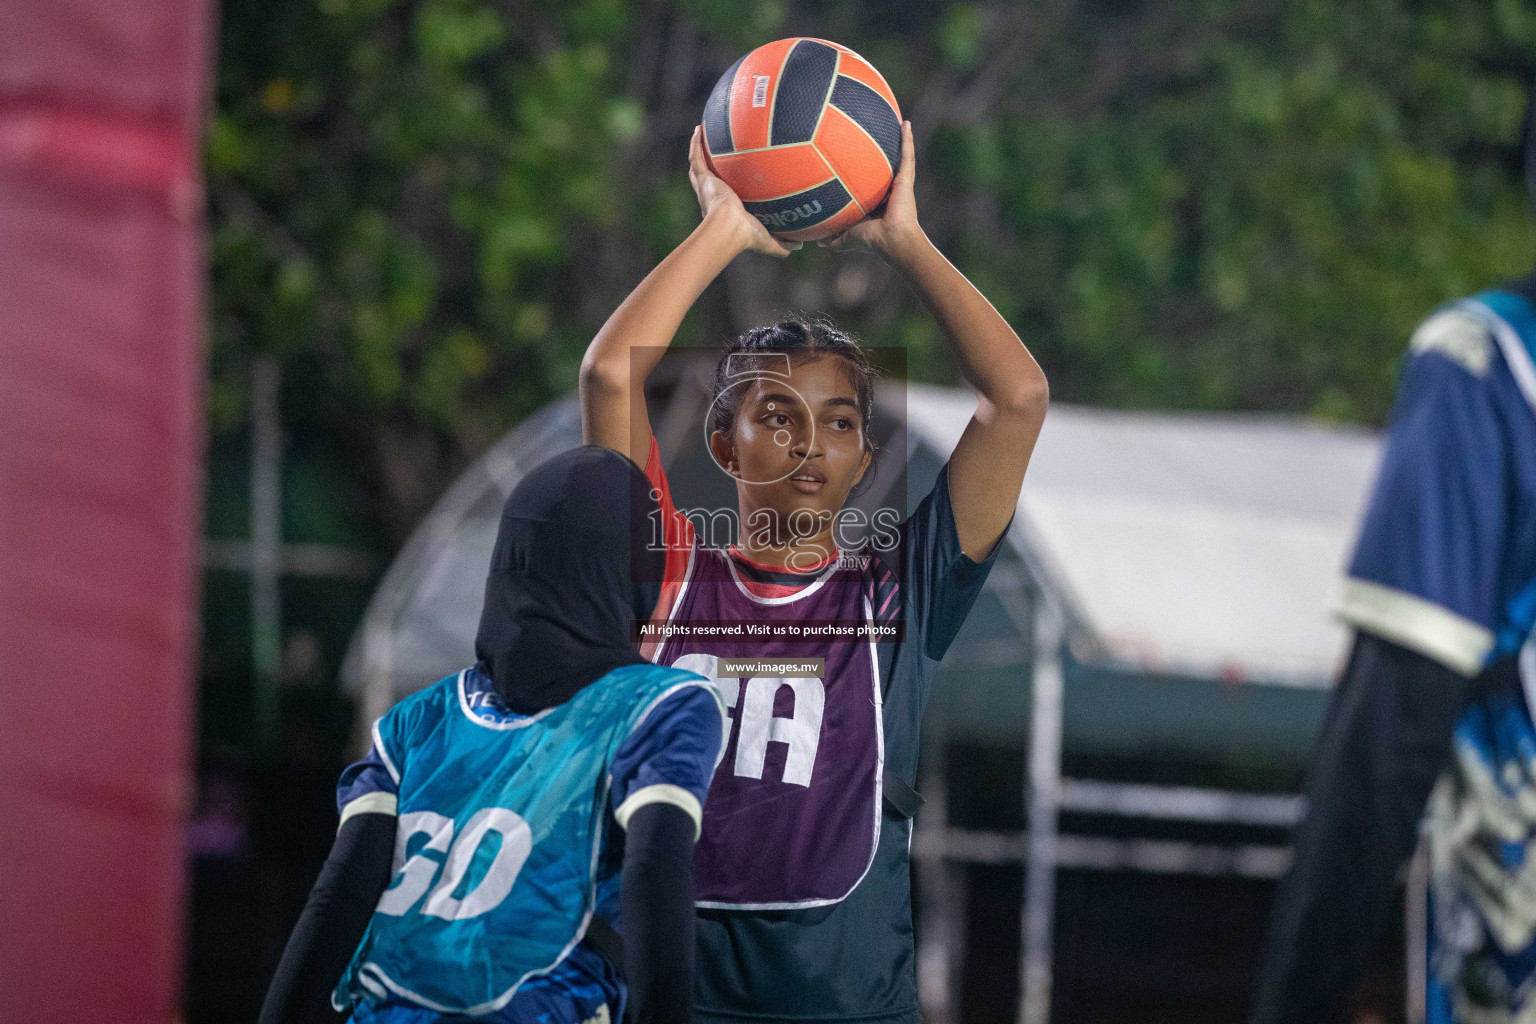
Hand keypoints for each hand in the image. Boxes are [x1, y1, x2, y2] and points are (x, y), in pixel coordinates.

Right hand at [688, 126, 800, 257]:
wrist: (729, 228)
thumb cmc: (746, 236)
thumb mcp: (768, 240)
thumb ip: (783, 243)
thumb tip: (800, 245)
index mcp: (724, 208)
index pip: (723, 195)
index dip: (724, 186)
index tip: (731, 178)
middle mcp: (712, 196)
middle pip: (708, 178)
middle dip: (708, 167)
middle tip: (712, 153)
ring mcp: (706, 186)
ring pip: (699, 165)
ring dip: (698, 150)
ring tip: (701, 134)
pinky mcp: (703, 179)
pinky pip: (697, 156)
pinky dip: (695, 143)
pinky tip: (699, 129)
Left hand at [821, 120, 922, 260]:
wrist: (891, 239)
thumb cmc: (871, 240)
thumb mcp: (846, 237)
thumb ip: (832, 237)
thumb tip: (816, 241)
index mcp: (878, 203)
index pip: (871, 184)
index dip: (865, 174)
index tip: (856, 160)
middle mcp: (889, 191)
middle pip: (885, 167)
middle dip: (883, 153)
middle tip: (876, 135)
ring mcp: (900, 183)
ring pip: (899, 157)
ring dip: (899, 141)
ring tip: (897, 123)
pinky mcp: (906, 178)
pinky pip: (906, 154)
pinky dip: (907, 139)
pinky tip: (905, 123)